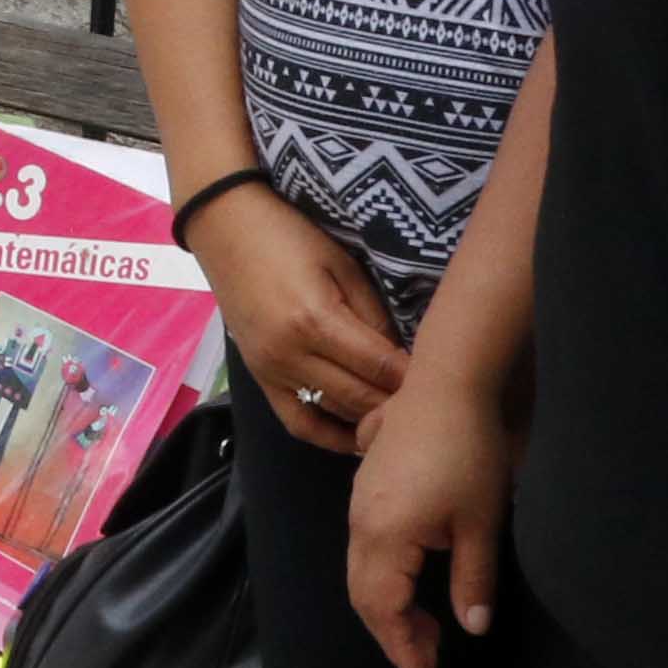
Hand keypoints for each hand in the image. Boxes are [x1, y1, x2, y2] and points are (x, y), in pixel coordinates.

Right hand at [192, 184, 410, 434]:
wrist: (226, 229)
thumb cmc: (289, 236)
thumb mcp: (342, 264)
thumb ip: (372, 313)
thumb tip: (400, 355)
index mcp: (316, 320)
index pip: (378, 365)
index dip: (411, 376)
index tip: (440, 379)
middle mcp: (291, 354)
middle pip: (358, 397)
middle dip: (395, 403)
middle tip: (428, 402)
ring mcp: (271, 371)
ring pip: (333, 413)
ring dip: (368, 419)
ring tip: (400, 415)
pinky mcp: (259, 378)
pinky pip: (296, 422)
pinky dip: (327, 436)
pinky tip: (355, 438)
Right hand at [339, 367, 513, 667]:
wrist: (446, 384)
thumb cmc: (469, 453)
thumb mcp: (481, 523)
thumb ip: (473, 580)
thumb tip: (472, 628)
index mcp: (385, 537)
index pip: (383, 607)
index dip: (401, 644)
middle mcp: (361, 524)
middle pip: (363, 594)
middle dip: (392, 632)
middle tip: (427, 657)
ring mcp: (359, 504)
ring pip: (361, 571)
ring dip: (388, 605)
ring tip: (425, 626)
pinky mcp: (367, 488)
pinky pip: (365, 547)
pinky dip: (384, 577)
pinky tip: (415, 577)